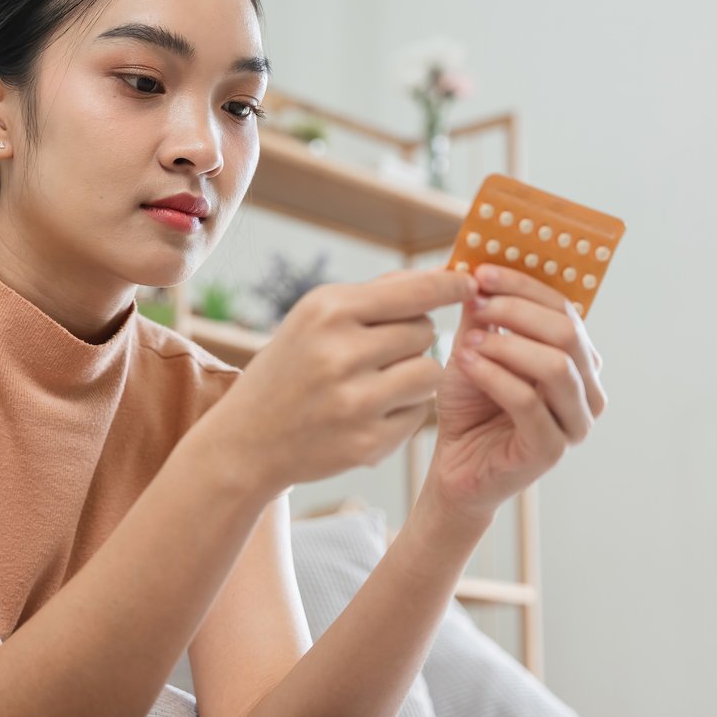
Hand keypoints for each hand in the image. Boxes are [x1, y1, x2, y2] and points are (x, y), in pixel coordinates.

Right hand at [203, 267, 478, 492]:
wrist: (247, 440)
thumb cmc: (289, 367)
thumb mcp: (315, 318)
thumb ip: (377, 295)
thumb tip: (443, 274)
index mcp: (328, 311)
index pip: (414, 291)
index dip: (450, 285)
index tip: (469, 283)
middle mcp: (342, 353)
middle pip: (424, 332)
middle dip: (411, 339)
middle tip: (377, 352)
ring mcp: (356, 401)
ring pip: (430, 373)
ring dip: (414, 374)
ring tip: (378, 381)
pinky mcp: (368, 442)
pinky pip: (419, 414)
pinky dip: (402, 411)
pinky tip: (367, 413)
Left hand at [426, 262, 607, 525]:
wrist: (455, 465)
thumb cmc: (470, 406)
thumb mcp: (476, 348)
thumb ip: (485, 313)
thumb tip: (480, 266)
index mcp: (579, 360)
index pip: (565, 308)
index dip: (524, 285)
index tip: (482, 272)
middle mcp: (588, 390)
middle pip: (567, 332)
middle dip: (517, 310)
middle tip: (476, 301)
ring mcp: (576, 423)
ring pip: (555, 365)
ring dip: (507, 344)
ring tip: (468, 340)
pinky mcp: (552, 449)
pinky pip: (528, 401)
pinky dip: (494, 375)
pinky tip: (466, 364)